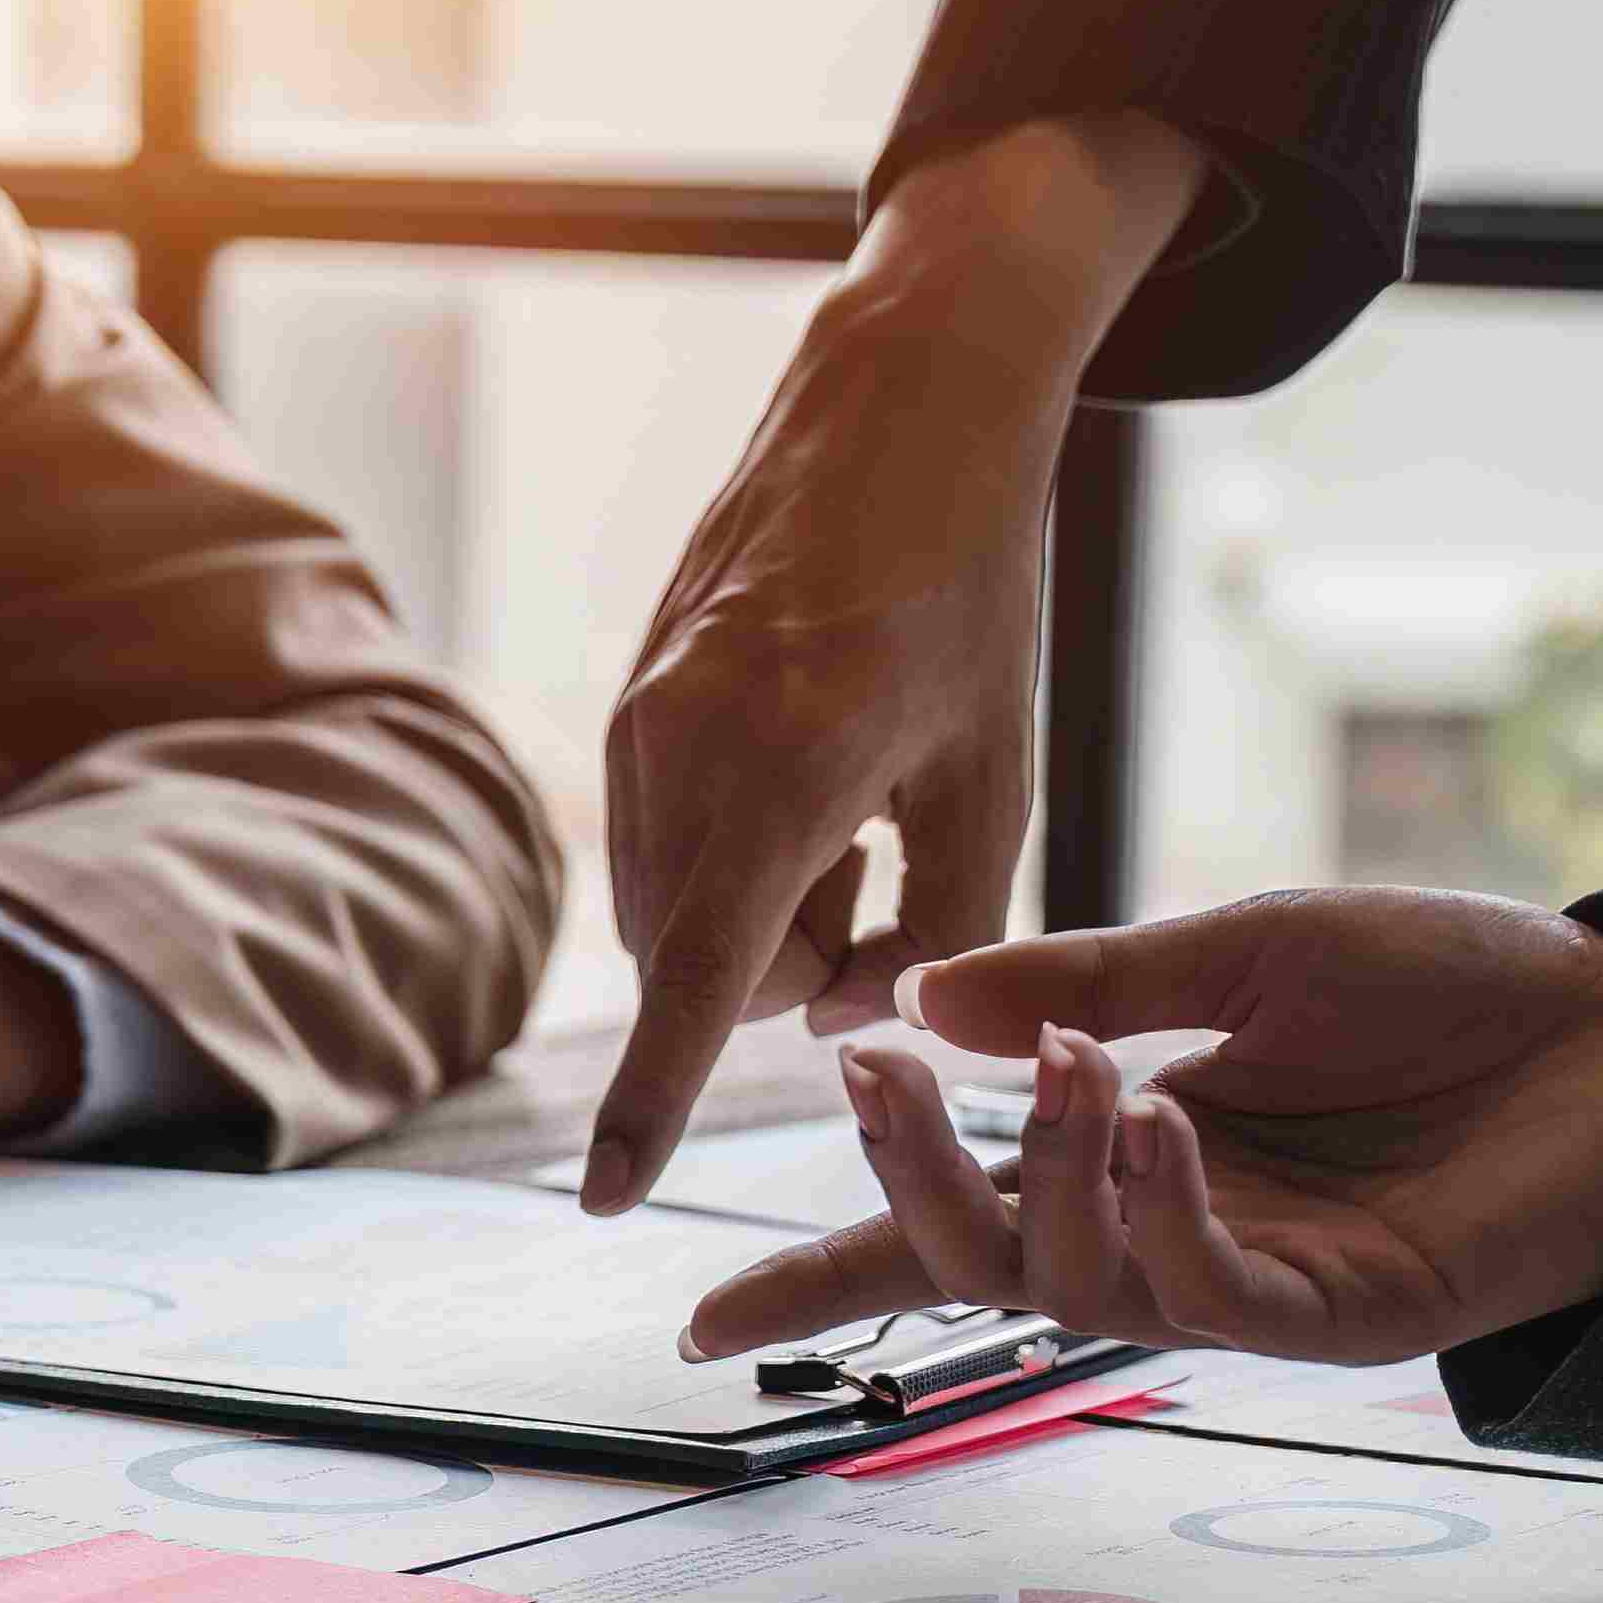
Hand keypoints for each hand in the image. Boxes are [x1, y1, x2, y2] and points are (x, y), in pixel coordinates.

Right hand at [586, 112, 1208, 1213]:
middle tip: (894, 880)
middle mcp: (682, 748)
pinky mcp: (632, 691)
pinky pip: (661, 833)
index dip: (650, 1107)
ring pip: (672, 903)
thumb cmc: (976, 587)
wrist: (906, 400)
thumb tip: (848, 1019)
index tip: (603, 1202)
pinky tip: (816, 762)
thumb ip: (941, 930)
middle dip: (786, 967)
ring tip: (861, 807)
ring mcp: (641, 715)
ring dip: (761, 908)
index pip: (696, 986)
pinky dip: (735, 847)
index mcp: (788, 772)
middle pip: (696, 959)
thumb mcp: (999, 775)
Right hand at [679, 886, 1602, 1368]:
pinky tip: (1163, 1118)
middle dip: (901, 1181)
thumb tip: (921, 999)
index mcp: (1126, 1155)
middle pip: (970, 1263)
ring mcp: (1241, 1287)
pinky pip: (1196, 1289)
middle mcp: (1162, 1237)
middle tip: (873, 1073)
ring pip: (1065, 1282)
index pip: (942, 1229)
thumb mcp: (1250, 950)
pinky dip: (1155, 1204)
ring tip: (1080, 1062)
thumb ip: (1092, 982)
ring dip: (1042, 1169)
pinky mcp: (1328, 1320)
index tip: (697, 1323)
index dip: (819, 1275)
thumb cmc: (1457, 993)